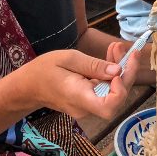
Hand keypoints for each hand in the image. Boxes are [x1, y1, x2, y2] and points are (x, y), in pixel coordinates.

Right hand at [19, 49, 133, 119]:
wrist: (29, 86)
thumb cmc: (45, 70)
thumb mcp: (68, 59)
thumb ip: (93, 66)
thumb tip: (117, 71)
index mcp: (79, 96)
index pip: (108, 107)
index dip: (120, 91)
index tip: (118, 71)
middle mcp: (87, 106)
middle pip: (117, 98)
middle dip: (127, 73)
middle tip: (127, 49)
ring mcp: (89, 106)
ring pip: (114, 92)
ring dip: (121, 70)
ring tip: (117, 48)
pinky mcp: (90, 101)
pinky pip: (106, 90)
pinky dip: (112, 73)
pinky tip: (111, 55)